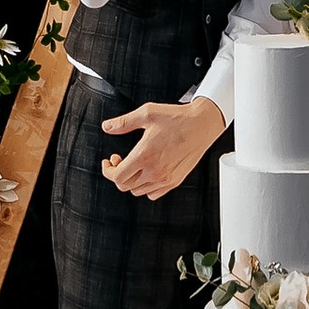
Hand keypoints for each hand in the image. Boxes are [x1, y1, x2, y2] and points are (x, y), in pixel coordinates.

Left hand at [100, 96, 226, 199]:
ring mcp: (165, 178)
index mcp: (144, 155)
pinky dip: (145, 187)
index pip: (117, 177)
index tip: (108, 163)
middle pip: (125, 186)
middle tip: (120, 160)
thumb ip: (123, 122)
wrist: (202, 124)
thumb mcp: (147, 114)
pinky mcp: (175, 181)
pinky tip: (147, 173)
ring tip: (134, 165)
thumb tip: (107, 127)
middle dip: (117, 173)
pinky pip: (153, 194)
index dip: (108, 171)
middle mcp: (155, 171)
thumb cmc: (178, 118)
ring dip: (131, 181)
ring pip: (138, 191)